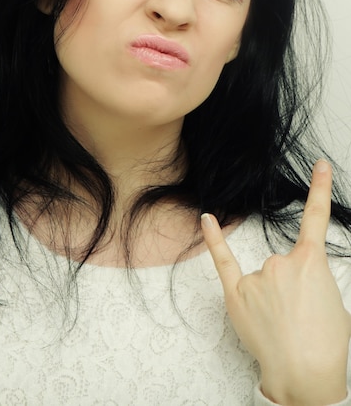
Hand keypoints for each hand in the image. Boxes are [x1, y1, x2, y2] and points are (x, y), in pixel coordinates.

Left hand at [201, 160, 350, 405]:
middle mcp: (281, 263)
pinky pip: (223, 258)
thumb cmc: (326, 343)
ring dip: (271, 299)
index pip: (317, 218)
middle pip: (283, 265)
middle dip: (291, 289)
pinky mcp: (236, 293)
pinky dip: (213, 238)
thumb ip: (310, 278)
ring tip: (283, 326)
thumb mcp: (332, 302)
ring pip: (263, 278)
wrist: (306, 374)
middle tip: (300, 319)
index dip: (319, 188)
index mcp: (311, 263)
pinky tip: (207, 220)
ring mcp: (257, 277)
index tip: (319, 164)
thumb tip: (295, 279)